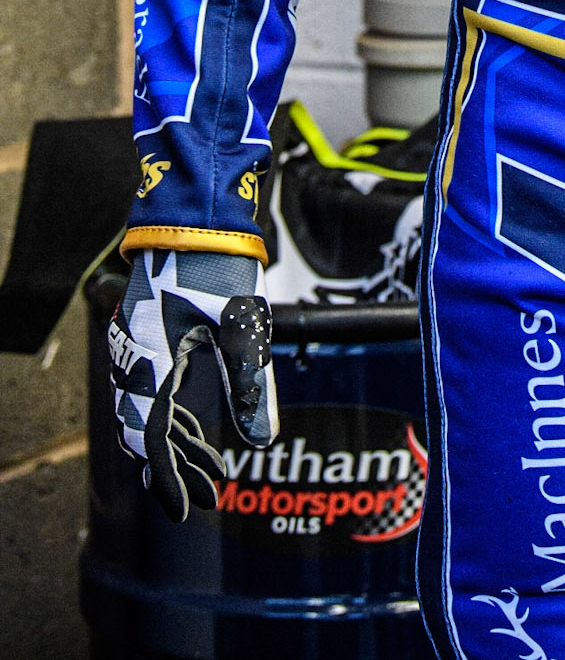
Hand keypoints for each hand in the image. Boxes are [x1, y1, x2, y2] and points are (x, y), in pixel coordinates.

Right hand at [108, 247, 277, 521]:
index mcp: (151, 359)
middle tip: (210, 497)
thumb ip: (251, 386)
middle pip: (148, 431)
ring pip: (152, 414)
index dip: (168, 477)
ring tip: (214, 474)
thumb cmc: (221, 268)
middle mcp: (135, 359)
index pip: (152, 436)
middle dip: (178, 468)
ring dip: (180, 446)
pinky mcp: (150, 340)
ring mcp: (138, 349)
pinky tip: (201, 436)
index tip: (185, 511)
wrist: (197, 218)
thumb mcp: (243, 328)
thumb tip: (263, 442)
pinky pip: (155, 391)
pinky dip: (177, 417)